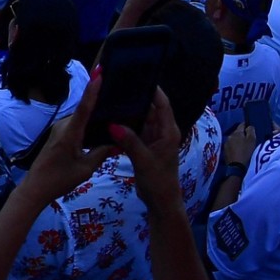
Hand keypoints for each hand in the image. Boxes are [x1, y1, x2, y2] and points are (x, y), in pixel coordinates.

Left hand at [21, 77, 122, 201]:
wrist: (36, 187)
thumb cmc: (59, 179)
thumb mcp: (85, 169)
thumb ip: (101, 153)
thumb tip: (117, 142)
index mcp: (69, 133)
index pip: (84, 108)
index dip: (92, 90)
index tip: (99, 72)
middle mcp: (64, 126)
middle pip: (85, 111)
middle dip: (101, 102)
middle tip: (122, 95)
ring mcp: (60, 129)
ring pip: (82, 119)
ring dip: (96, 116)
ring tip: (116, 111)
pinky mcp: (59, 134)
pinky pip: (78, 125)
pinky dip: (89, 125)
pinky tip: (102, 128)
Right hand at [108, 86, 185, 216]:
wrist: (161, 203)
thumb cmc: (159, 181)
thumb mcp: (144, 161)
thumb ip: (130, 142)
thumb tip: (112, 123)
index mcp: (168, 131)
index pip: (162, 104)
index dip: (153, 90)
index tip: (138, 76)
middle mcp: (162, 132)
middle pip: (149, 109)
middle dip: (136, 98)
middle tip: (118, 85)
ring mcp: (153, 139)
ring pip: (140, 120)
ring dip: (129, 112)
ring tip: (112, 98)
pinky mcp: (144, 146)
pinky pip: (134, 131)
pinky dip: (125, 126)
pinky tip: (111, 119)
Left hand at [221, 123, 258, 170]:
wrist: (237, 167)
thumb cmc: (246, 152)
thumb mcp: (252, 141)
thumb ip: (251, 131)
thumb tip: (249, 126)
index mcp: (236, 133)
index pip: (242, 124)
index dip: (247, 125)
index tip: (251, 128)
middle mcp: (229, 136)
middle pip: (237, 132)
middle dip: (242, 134)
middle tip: (248, 138)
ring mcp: (226, 144)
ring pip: (233, 139)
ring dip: (238, 140)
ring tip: (243, 145)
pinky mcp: (225, 151)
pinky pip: (231, 145)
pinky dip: (235, 146)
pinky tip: (238, 151)